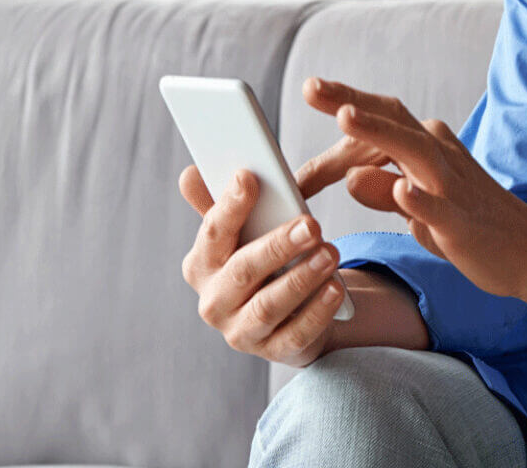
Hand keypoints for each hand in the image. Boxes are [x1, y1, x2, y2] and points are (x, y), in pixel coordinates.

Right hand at [177, 167, 427, 365]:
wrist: (289, 314)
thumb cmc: (262, 262)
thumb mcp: (244, 234)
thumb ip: (222, 205)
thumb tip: (190, 174)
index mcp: (201, 266)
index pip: (213, 234)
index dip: (229, 206)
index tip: (249, 177)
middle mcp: (214, 302)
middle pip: (243, 271)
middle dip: (277, 246)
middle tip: (311, 224)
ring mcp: (241, 332)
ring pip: (269, 305)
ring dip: (301, 278)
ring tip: (330, 254)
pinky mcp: (274, 351)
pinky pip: (296, 333)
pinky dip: (317, 311)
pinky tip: (336, 290)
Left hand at [301, 77, 526, 300]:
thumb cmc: (471, 226)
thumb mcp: (418, 208)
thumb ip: (384, 190)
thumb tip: (349, 177)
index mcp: (429, 147)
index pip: (382, 119)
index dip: (345, 106)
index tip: (312, 89)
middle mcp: (440, 157)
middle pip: (393, 121)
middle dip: (352, 101)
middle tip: (312, 87)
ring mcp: (453, 188)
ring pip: (414, 152)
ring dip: (380, 133)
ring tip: (345, 117)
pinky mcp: (462, 223)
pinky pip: (439, 208)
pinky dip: (419, 198)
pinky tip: (400, 190)